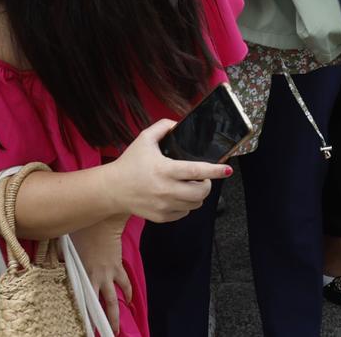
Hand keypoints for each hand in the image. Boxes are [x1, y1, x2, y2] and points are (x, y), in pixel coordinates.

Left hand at [69, 218, 129, 333]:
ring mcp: (109, 273)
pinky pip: (125, 283)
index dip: (84, 313)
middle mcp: (97, 277)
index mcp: (83, 273)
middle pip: (102, 305)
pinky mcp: (118, 266)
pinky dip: (128, 292)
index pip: (83, 298)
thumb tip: (55, 261)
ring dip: (116, 315)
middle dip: (104, 321)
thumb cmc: (83, 229)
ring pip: (114, 299)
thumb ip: (61, 256)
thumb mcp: (67, 243)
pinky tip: (129, 300)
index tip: (84, 325)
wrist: (105, 220)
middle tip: (104, 333)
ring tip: (115, 328)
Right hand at [107, 120, 230, 222]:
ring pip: (195, 204)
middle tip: (203, 178)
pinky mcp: (162, 217)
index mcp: (164, 169)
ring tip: (189, 186)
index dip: (215, 170)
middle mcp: (166, 190)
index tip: (228, 169)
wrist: (112, 190)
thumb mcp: (144, 139)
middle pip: (201, 192)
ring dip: (197, 195)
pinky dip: (186, 205)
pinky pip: (184, 213)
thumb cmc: (129, 163)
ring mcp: (164, 206)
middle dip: (207, 184)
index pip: (196, 171)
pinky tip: (177, 196)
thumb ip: (162, 127)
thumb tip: (179, 124)